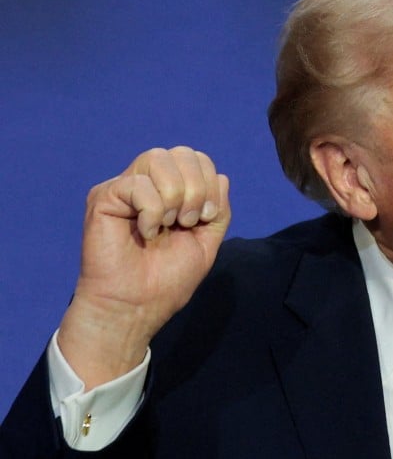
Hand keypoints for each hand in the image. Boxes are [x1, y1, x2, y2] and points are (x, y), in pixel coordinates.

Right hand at [57, 147, 230, 388]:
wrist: (137, 307)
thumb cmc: (167, 280)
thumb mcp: (207, 241)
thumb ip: (218, 209)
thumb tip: (221, 177)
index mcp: (172, 191)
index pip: (197, 159)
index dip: (210, 182)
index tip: (206, 217)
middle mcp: (148, 184)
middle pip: (181, 152)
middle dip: (197, 187)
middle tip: (188, 222)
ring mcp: (125, 188)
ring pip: (158, 157)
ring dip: (175, 194)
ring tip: (168, 225)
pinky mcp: (104, 197)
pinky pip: (138, 183)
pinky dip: (152, 211)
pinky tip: (146, 233)